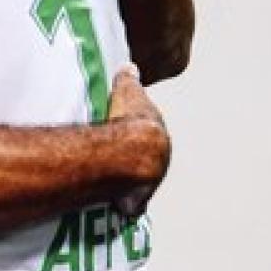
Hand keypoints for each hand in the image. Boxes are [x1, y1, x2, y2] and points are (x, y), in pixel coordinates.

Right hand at [105, 65, 165, 220]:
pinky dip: (123, 204)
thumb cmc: (128, 118)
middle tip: (115, 156)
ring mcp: (150, 182)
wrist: (130, 151)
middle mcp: (160, 160)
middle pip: (147, 160)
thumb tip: (130, 66)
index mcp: (159, 135)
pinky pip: (129, 203)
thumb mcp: (127, 90)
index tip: (123, 132)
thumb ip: (129, 79)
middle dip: (135, 158)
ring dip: (130, 182)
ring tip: (109, 178)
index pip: (150, 134)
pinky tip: (112, 202)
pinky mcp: (136, 201)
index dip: (136, 132)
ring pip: (140, 182)